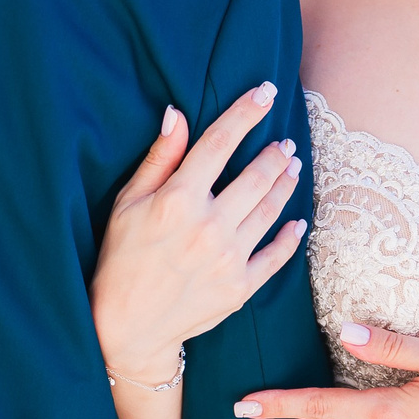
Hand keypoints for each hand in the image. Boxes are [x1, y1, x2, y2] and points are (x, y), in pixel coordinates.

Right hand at [91, 83, 307, 383]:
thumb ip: (159, 159)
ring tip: (293, 168)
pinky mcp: (241, 287)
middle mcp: (208, 225)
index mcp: (178, 200)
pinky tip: (297, 220)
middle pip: (256, 175)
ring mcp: (229, 258)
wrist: (128, 327)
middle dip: (275, 152)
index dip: (246, 112)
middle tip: (284, 143)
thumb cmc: (120, 258)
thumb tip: (177, 114)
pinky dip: (291, 235)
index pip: (220, 142)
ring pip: (272, 209)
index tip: (266, 91)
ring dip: (287, 184)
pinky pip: (277, 255)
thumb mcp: (127, 203)